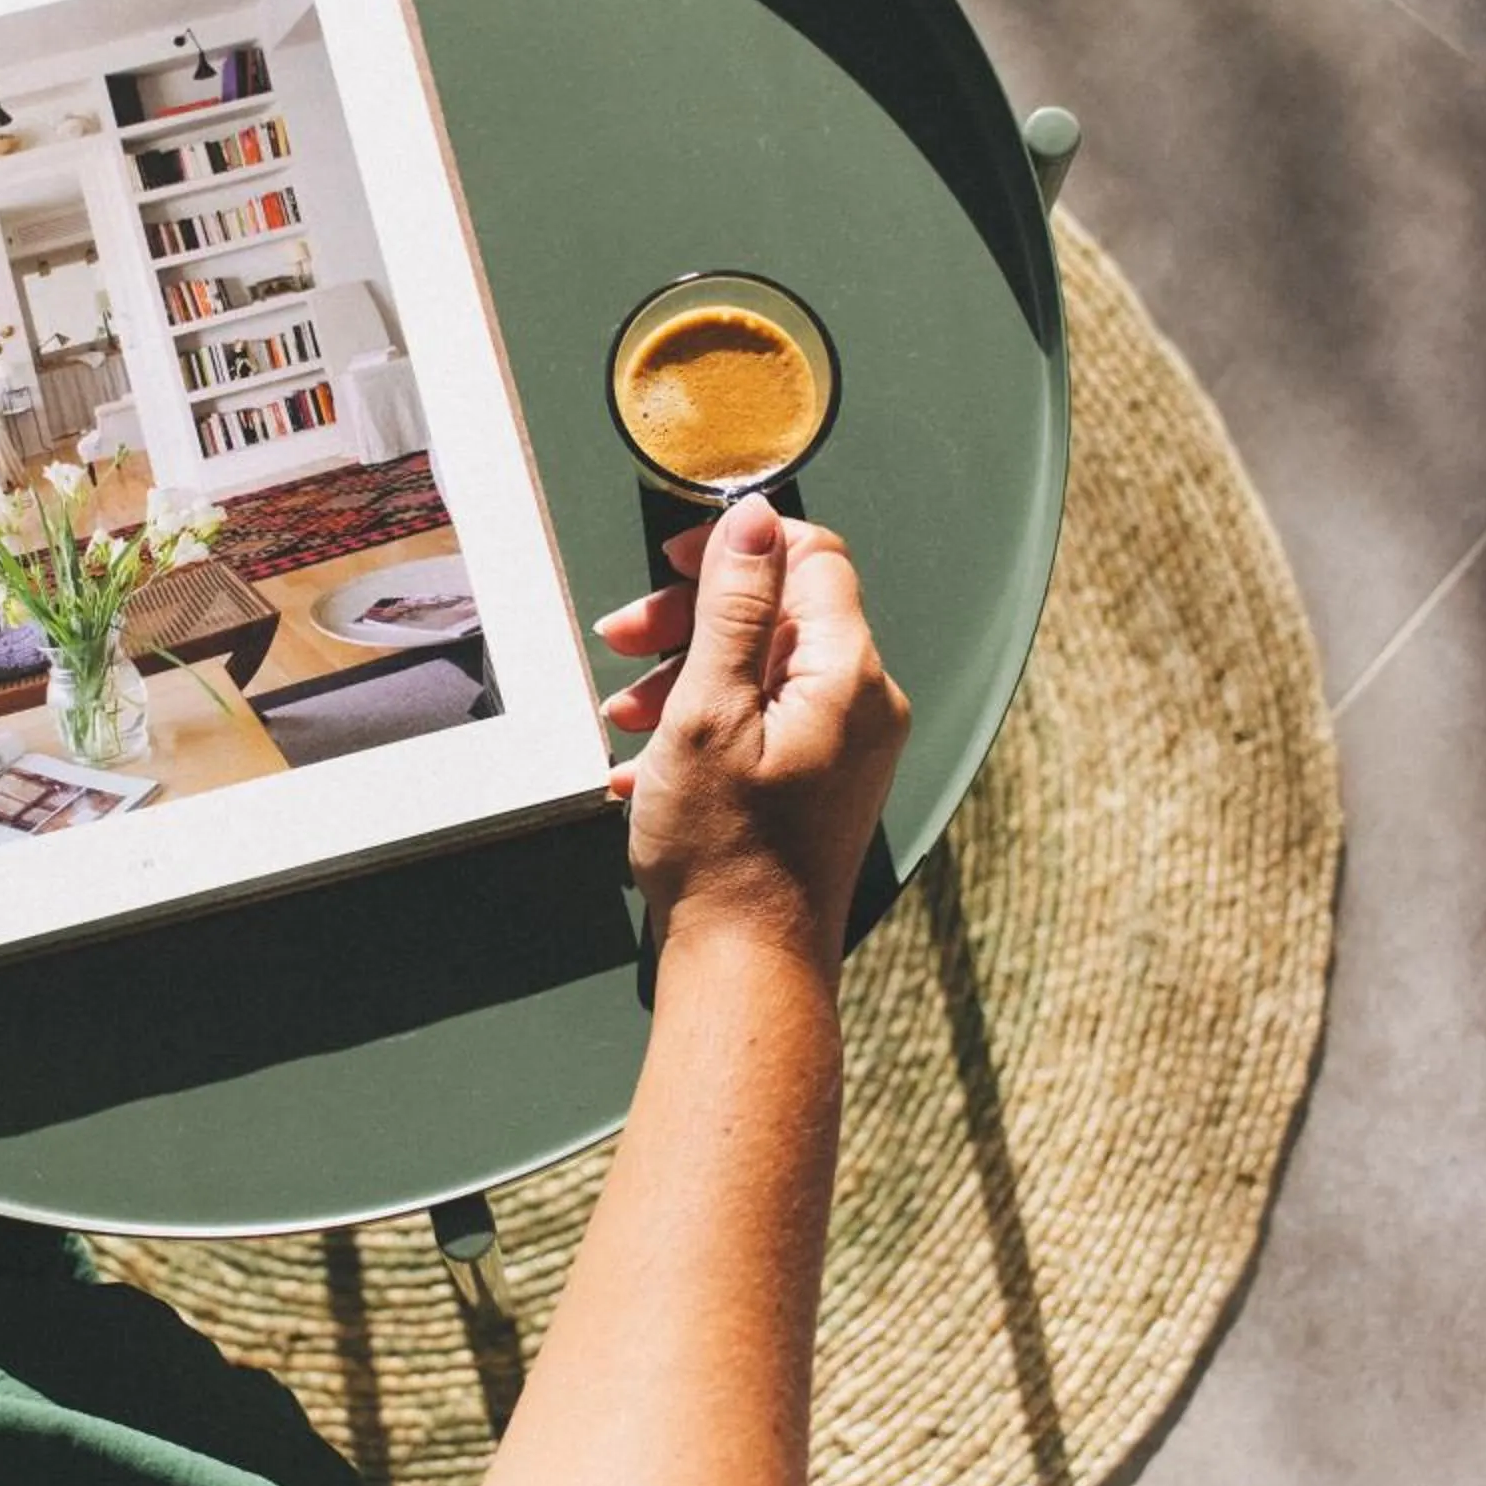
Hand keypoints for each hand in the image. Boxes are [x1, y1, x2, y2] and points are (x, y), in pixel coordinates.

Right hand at [595, 496, 909, 966]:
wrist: (745, 966)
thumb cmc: (723, 854)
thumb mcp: (707, 710)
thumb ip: (733, 606)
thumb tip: (755, 519)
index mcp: (846, 674)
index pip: (810, 557)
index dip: (738, 545)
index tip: (673, 560)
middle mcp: (862, 704)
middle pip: (778, 613)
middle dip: (691, 617)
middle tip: (624, 637)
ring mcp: (846, 748)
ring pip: (761, 669)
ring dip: (684, 675)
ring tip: (624, 715)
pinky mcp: (822, 783)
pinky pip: (762, 721)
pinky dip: (703, 724)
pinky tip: (647, 763)